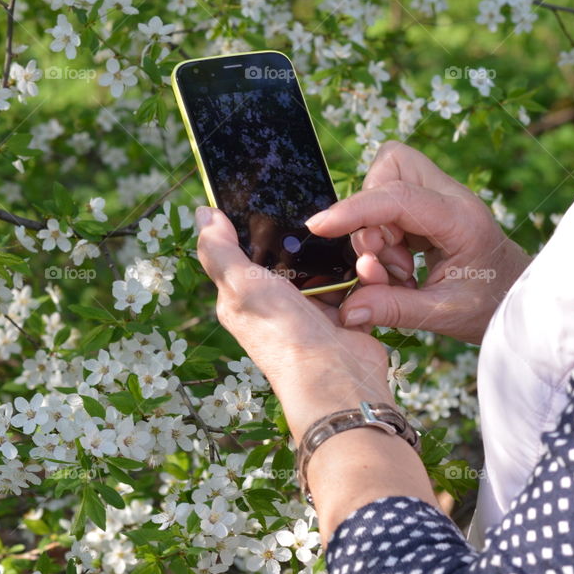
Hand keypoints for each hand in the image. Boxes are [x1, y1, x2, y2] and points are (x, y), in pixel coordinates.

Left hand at [194, 206, 392, 443]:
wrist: (337, 379)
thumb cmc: (283, 334)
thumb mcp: (241, 286)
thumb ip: (219, 251)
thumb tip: (203, 215)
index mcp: (245, 293)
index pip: (248, 247)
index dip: (262, 223)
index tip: (280, 194)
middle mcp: (277, 300)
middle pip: (295, 251)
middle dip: (314, 234)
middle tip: (331, 215)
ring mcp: (313, 307)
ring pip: (330, 262)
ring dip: (346, 251)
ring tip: (358, 240)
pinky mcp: (345, 313)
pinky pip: (357, 280)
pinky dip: (367, 273)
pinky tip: (370, 266)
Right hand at [305, 140, 531, 344]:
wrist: (519, 300)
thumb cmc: (490, 305)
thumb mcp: (444, 315)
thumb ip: (393, 309)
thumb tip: (347, 309)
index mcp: (461, 219)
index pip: (398, 197)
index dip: (354, 210)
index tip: (319, 227)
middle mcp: (451, 197)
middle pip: (390, 167)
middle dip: (368, 212)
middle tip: (385, 261)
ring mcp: (440, 197)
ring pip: (384, 182)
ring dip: (375, 227)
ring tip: (398, 269)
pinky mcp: (429, 207)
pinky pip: (388, 202)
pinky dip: (383, 233)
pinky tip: (401, 265)